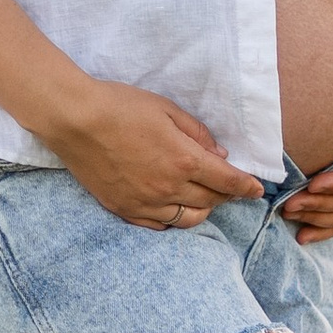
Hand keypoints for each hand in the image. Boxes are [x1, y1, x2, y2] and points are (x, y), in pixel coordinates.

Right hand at [47, 77, 264, 230]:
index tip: (257, 190)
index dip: (246, 187)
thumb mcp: (167, 110)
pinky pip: (159, 225)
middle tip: (230, 187)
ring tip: (204, 199)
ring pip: (187, 219)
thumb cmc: (122, 107)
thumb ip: (198, 134)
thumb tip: (219, 156)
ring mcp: (145, 203)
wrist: (75, 120)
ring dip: (203, 210)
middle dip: (226, 195)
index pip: (227, 181)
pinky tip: (175, 209)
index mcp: (183, 160)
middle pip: (211, 201)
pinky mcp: (125, 210)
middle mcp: (168, 188)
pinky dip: (174, 220)